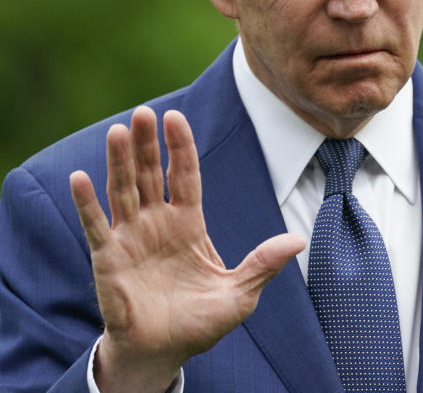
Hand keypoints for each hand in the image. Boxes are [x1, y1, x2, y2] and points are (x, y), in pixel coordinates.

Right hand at [69, 106, 304, 392]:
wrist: (164, 353)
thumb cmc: (200, 323)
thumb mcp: (240, 293)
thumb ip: (264, 263)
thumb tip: (298, 241)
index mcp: (189, 224)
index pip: (184, 176)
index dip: (180, 147)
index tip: (175, 118)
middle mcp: (157, 223)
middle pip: (150, 174)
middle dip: (147, 144)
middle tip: (143, 112)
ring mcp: (130, 238)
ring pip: (123, 191)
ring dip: (118, 162)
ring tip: (117, 131)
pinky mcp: (107, 258)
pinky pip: (95, 225)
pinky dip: (87, 203)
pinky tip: (80, 177)